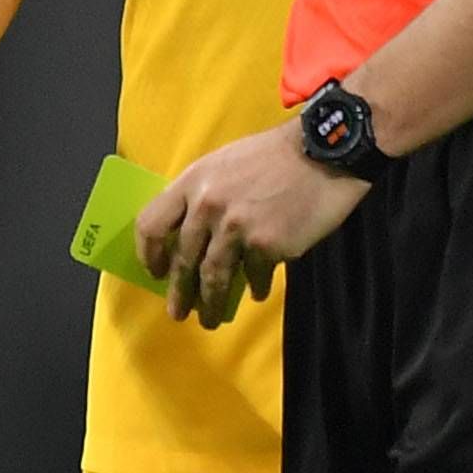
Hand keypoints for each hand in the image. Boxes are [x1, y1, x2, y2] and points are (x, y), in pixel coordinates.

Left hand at [136, 122, 367, 326]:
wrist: (323, 152)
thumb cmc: (274, 155)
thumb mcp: (225, 163)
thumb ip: (204, 194)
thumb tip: (191, 234)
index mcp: (193, 182)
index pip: (151, 224)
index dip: (149, 254)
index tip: (156, 273)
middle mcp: (208, 206)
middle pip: (183, 260)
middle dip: (179, 293)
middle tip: (178, 312)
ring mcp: (236, 227)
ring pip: (214, 277)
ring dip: (210, 304)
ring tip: (210, 320)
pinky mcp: (266, 245)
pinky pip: (254, 276)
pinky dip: (255, 287)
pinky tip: (258, 292)